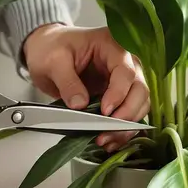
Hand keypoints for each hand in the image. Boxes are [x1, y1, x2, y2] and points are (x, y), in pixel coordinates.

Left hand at [23, 25, 149, 151]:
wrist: (47, 51)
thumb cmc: (52, 48)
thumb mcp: (54, 61)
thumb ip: (67, 82)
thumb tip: (80, 105)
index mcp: (112, 46)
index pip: (126, 72)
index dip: (118, 94)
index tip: (104, 111)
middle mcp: (125, 62)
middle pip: (140, 90)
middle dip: (127, 114)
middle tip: (106, 131)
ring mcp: (124, 81)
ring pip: (140, 105)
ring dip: (126, 126)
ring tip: (104, 139)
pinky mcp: (119, 97)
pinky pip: (130, 115)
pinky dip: (122, 131)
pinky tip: (109, 141)